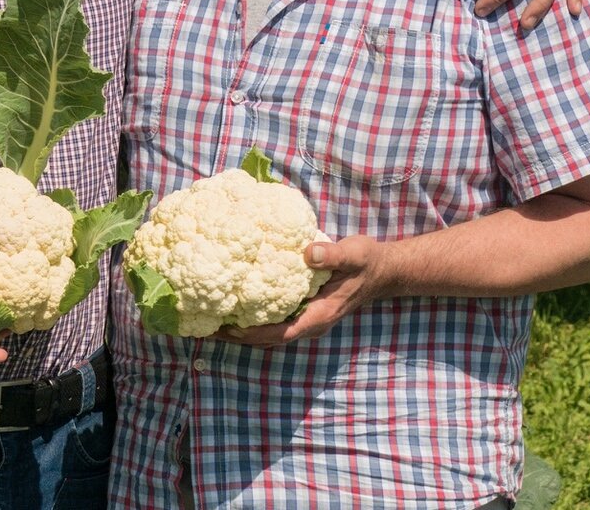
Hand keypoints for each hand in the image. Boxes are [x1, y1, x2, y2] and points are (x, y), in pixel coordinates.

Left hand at [215, 236, 383, 347]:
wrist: (382, 270)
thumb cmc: (367, 262)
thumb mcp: (354, 254)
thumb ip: (332, 255)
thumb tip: (307, 253)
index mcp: (320, 315)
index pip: (280, 333)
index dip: (252, 334)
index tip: (227, 328)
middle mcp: (310, 322)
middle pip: (268, 337)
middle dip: (239, 335)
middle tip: (206, 325)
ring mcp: (307, 317)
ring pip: (270, 331)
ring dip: (243, 328)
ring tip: (213, 318)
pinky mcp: (304, 308)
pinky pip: (275, 318)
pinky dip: (254, 317)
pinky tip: (236, 303)